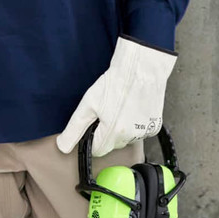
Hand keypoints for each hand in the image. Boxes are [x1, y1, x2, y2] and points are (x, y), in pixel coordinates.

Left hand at [56, 36, 176, 156]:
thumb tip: (63, 146)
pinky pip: (141, 131)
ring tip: (121, 106)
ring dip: (122, 128)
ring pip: (127, 138)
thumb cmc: (115, 83)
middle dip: (107, 132)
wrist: (140, 68)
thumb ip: (75, 128)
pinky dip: (136, 123)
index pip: (97, 150)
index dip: (92, 137)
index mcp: (113, 134)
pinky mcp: (155, 126)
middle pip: (112, 144)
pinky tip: (133, 107)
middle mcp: (130, 137)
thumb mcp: (88, 103)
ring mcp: (145, 132)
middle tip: (107, 110)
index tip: (94, 122)